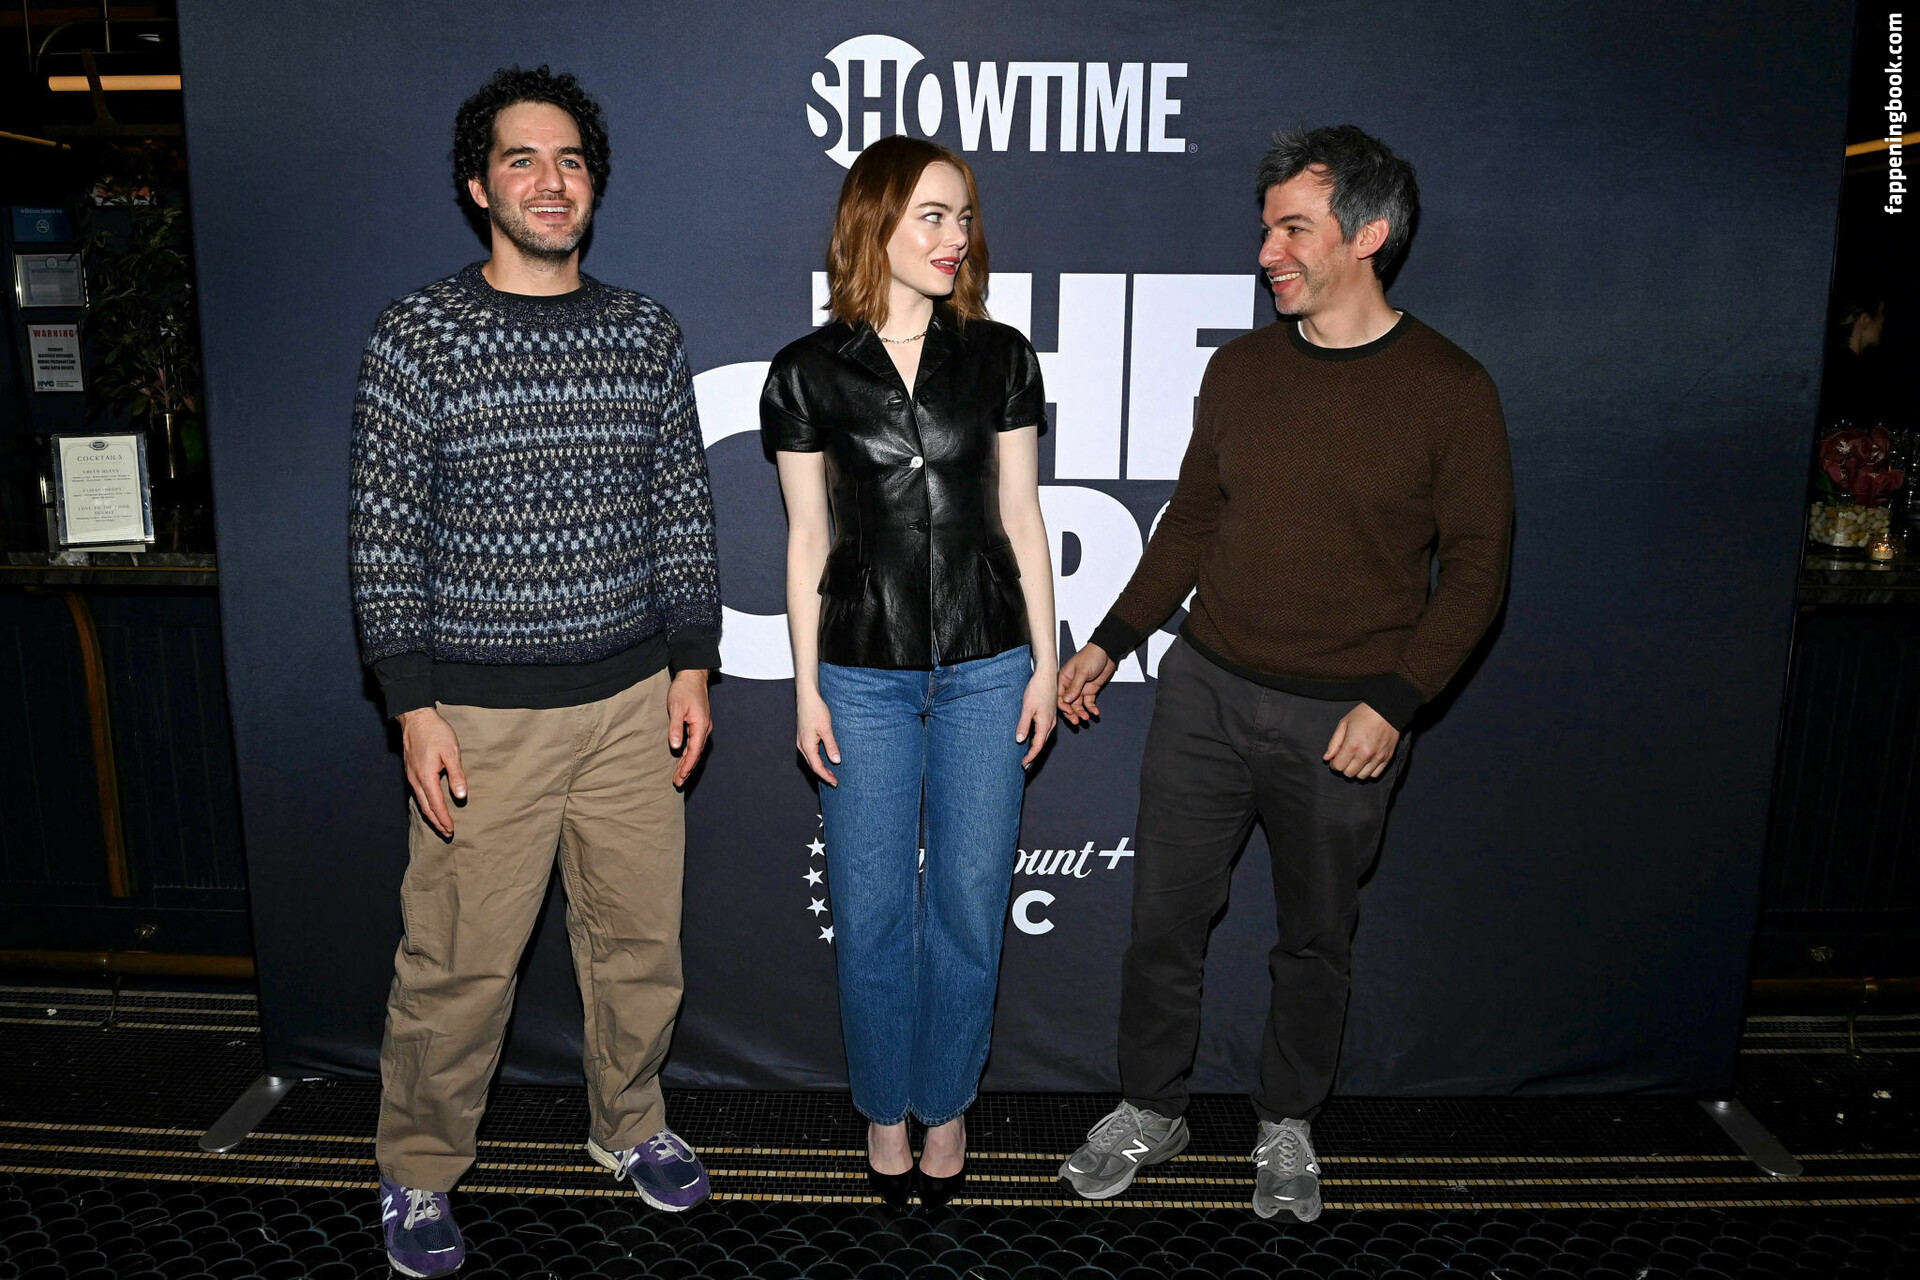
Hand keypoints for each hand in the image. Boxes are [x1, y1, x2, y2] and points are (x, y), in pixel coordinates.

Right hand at [399, 707, 464, 836]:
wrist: (416, 718)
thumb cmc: (436, 732)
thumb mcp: (451, 752)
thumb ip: (456, 775)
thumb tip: (461, 796)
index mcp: (426, 776)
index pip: (436, 804)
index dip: (444, 818)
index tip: (451, 830)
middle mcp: (415, 779)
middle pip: (425, 807)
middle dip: (436, 822)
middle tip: (447, 833)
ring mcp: (411, 775)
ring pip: (420, 801)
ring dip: (430, 814)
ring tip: (440, 824)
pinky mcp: (410, 771)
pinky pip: (417, 793)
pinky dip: (424, 804)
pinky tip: (429, 806)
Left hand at [668, 669, 712, 786]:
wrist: (693, 676)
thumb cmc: (684, 690)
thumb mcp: (676, 708)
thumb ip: (676, 728)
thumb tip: (676, 747)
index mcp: (700, 726)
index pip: (694, 751)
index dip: (687, 766)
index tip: (680, 778)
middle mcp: (704, 728)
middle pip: (696, 754)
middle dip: (687, 769)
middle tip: (678, 782)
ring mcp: (702, 726)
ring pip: (695, 749)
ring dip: (688, 763)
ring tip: (680, 776)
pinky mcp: (699, 724)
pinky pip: (695, 743)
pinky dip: (689, 753)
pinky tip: (683, 759)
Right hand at [796, 690, 839, 785]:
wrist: (807, 698)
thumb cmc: (816, 711)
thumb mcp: (826, 728)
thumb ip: (831, 745)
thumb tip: (836, 761)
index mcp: (807, 746)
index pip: (817, 767)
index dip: (826, 776)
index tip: (835, 783)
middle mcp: (802, 746)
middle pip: (812, 765)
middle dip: (823, 774)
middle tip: (835, 781)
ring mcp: (801, 741)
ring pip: (811, 760)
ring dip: (821, 767)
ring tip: (831, 773)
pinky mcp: (803, 737)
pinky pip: (810, 753)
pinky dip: (818, 759)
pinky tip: (824, 759)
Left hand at [1016, 668, 1057, 767]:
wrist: (1047, 676)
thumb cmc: (1037, 690)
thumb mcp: (1027, 708)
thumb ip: (1024, 724)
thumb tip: (1020, 740)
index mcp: (1045, 724)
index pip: (1038, 746)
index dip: (1031, 757)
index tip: (1023, 765)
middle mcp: (1051, 724)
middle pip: (1042, 744)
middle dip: (1033, 755)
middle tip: (1024, 765)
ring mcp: (1051, 719)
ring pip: (1044, 738)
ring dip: (1036, 748)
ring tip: (1027, 755)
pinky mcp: (1050, 715)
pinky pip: (1044, 731)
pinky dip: (1038, 739)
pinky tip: (1032, 739)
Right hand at [1057, 643, 1116, 725]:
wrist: (1106, 652)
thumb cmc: (1091, 656)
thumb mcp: (1082, 671)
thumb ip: (1075, 686)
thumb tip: (1067, 700)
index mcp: (1064, 678)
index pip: (1059, 695)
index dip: (1063, 706)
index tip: (1068, 712)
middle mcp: (1070, 685)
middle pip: (1068, 703)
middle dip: (1072, 712)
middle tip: (1076, 721)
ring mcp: (1080, 689)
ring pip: (1078, 705)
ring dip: (1082, 712)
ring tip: (1086, 717)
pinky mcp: (1090, 691)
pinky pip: (1089, 702)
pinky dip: (1091, 708)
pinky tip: (1095, 712)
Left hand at [1323, 702, 1399, 778]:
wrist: (1388, 709)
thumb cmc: (1364, 714)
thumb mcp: (1344, 723)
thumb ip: (1334, 743)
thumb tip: (1327, 758)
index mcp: (1352, 745)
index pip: (1338, 766)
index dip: (1334, 764)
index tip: (1336, 759)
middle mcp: (1365, 754)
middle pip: (1349, 773)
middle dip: (1344, 767)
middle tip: (1345, 758)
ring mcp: (1377, 757)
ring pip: (1362, 776)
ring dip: (1356, 770)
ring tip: (1356, 760)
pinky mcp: (1387, 758)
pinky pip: (1375, 774)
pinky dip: (1369, 771)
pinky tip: (1366, 762)